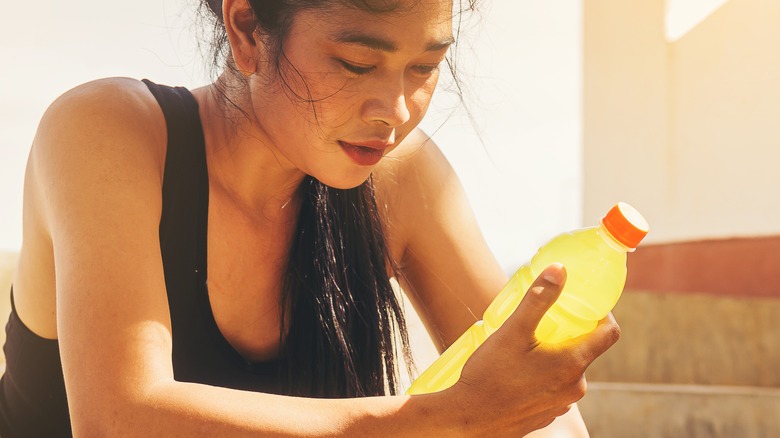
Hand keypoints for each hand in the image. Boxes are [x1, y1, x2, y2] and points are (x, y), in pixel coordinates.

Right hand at [443, 264, 620, 436]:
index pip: (609, 334)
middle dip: (567, 334)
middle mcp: (574, 388)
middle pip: (584, 351)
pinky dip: (541, 376)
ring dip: (552, 356)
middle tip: (542, 323)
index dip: (602, 314)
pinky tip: (516, 373)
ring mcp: (561, 405)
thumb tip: (560, 270)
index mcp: (573, 365)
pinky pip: (552, 388)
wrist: (468, 420)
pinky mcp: (546, 415)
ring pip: (566, 370)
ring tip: (523, 348)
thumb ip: (538, 299)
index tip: (585, 304)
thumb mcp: (513, 331)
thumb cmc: (490, 376)